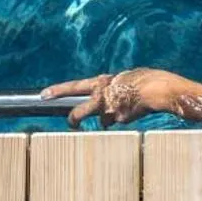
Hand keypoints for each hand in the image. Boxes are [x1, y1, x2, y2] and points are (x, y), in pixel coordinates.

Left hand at [42, 68, 186, 127]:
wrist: (158, 89)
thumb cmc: (145, 79)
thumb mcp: (125, 78)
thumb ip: (113, 86)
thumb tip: (109, 95)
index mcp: (101, 83)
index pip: (74, 86)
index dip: (58, 90)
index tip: (43, 94)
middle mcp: (102, 97)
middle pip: (81, 111)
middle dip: (75, 118)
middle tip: (72, 123)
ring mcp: (110, 111)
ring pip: (104, 120)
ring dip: (111, 117)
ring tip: (127, 106)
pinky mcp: (121, 121)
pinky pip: (120, 121)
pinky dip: (126, 117)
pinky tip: (137, 110)